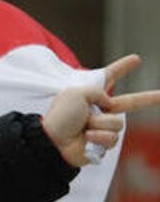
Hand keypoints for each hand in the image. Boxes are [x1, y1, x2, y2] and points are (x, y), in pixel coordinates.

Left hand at [41, 55, 159, 166]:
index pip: (109, 78)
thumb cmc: (60, 117)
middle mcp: (100, 110)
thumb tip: (110, 105)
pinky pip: (113, 138)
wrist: (52, 142)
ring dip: (100, 124)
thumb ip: (98, 92)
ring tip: (84, 127)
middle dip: (149, 98)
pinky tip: (86, 138)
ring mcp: (103, 127)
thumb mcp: (76, 93)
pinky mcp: (104, 143)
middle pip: (130, 103)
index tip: (136, 59)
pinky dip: (99, 137)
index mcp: (91, 95)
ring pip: (118, 123)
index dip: (122, 68)